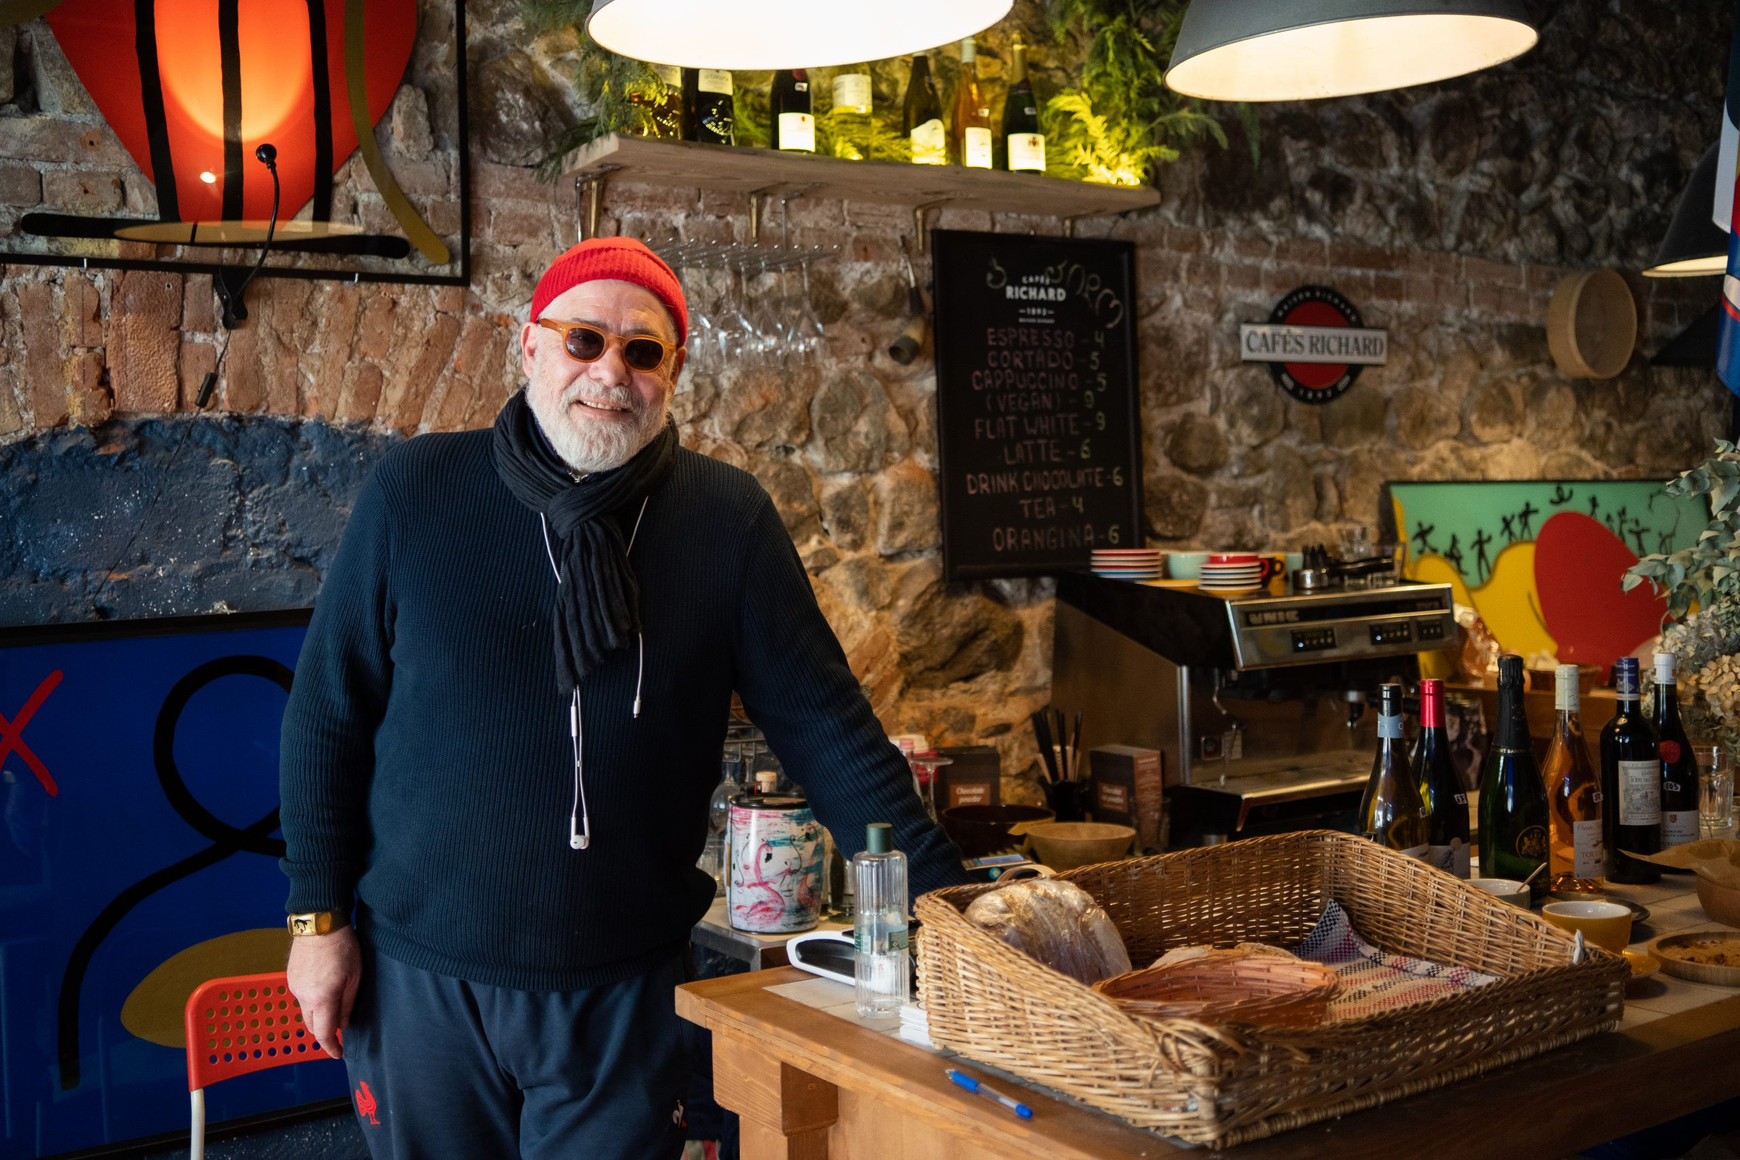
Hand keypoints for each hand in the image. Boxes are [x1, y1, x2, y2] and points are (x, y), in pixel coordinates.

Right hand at [286, 925, 360, 1059]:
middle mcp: (303, 997)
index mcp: (321, 1000)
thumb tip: (344, 1024)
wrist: (319, 923)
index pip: (324, 1033)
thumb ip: (348, 1004)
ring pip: (305, 1012)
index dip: (331, 1047)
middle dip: (324, 1033)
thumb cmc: (342, 948)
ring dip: (318, 1016)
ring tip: (333, 1009)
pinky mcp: (290, 978)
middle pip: (312, 1026)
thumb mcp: (354, 977)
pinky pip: (301, 998)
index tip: (338, 1054)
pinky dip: (312, 1002)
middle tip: (338, 1033)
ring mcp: (294, 987)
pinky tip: (323, 991)